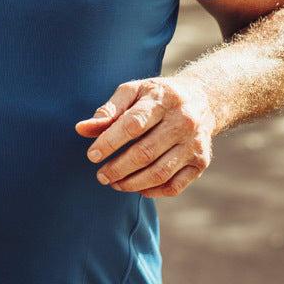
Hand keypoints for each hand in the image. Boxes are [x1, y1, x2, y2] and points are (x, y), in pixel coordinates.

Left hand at [75, 77, 215, 197]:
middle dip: (118, 168)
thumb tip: (81, 129)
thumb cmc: (157, 96)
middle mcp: (183, 122)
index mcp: (163, 100)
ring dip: (132, 183)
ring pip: (160, 173)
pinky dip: (152, 191)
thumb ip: (108, 111)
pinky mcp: (201, 162)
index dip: (110, 142)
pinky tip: (137, 187)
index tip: (92, 155)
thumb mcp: (132, 92)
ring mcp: (195, 144)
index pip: (133, 125)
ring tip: (114, 183)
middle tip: (101, 176)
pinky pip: (174, 186)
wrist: (203, 99)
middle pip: (145, 153)